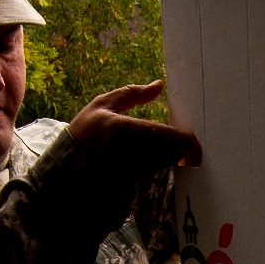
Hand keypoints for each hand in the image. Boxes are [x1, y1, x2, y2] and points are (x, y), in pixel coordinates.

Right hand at [68, 79, 201, 178]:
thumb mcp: (103, 105)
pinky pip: (158, 169)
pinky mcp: (133, 178)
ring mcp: (133, 166)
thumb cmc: (86, 130)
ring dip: (178, 156)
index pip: (162, 134)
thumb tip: (158, 85)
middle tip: (196, 143)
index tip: (194, 138)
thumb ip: (132, 94)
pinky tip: (170, 155)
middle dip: (185, 148)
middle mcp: (131, 150)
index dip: (182, 138)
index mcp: (124, 129)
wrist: (69, 164)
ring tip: (186, 149)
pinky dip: (167, 162)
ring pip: (166, 161)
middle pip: (170, 151)